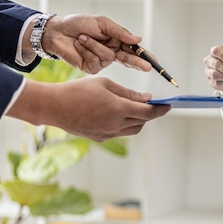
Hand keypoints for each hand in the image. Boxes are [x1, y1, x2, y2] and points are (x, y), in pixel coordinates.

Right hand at [7, 77, 169, 141]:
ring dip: (139, 120)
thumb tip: (148, 99)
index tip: (169, 106)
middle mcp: (115, 125)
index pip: (148, 112)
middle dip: (150, 114)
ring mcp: (107, 134)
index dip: (161, 110)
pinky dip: (125, 124)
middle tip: (154, 105)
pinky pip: (119, 132)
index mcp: (118, 109)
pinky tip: (120, 114)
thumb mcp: (106, 85)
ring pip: (132, 129)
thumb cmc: (78, 90)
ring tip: (137, 109)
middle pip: (143, 122)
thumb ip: (129, 93)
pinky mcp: (100, 138)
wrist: (53, 106)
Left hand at [38, 14, 151, 73]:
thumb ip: (120, 32)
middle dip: (137, 63)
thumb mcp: (102, 23)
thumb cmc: (78, 24)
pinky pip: (95, 61)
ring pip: (108, 57)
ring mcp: (101, 62)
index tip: (154, 61)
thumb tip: (137, 39)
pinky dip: (87, 50)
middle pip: (128, 60)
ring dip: (95, 45)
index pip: (133, 50)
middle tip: (147, 67)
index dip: (144, 56)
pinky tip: (79, 44)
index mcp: (116, 41)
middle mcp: (111, 52)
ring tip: (82, 37)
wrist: (57, 31)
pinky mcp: (91, 68)